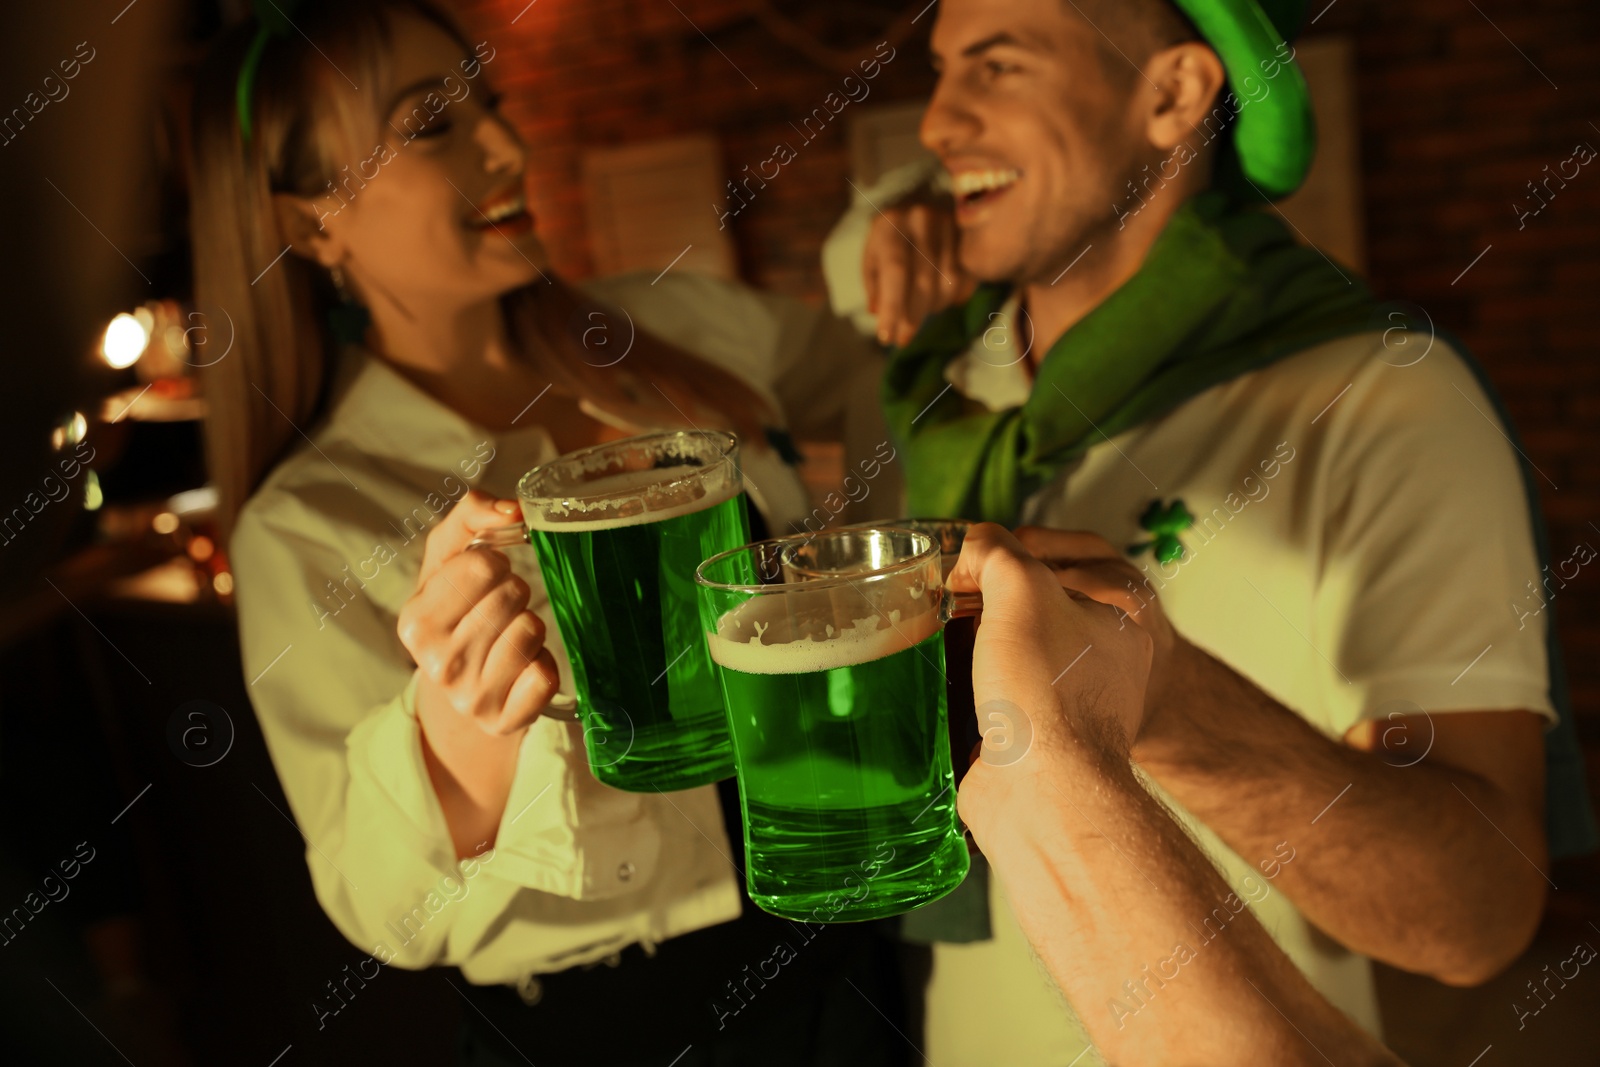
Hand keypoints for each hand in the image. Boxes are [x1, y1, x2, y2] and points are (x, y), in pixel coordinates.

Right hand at [398, 491, 561, 736]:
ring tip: (509, 636)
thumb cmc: (459, 610)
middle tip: (498, 610)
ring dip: (530, 625)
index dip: (494, 563)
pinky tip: (523, 667)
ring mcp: (470, 698)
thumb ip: (471, 514)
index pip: (481, 564)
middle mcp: (438, 663)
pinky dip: (543, 664)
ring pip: (531, 629)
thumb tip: (512, 509)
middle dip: (513, 593)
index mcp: (415, 621)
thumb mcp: (449, 558)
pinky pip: (545, 675)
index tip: (484, 579)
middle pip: (512, 594)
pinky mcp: (504, 721)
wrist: (463, 688)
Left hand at [863, 197, 975, 346]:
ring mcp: (952, 227)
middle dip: (912, 318)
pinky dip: (951, 299)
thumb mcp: (874, 253)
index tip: (888, 338)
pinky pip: (965, 281)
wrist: (926, 195)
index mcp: (891, 225)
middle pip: (924, 283)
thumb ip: (875, 284)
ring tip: (919, 311)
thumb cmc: (893, 234)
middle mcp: (923, 221)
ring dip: (932, 309)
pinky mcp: (971, 237)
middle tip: (903, 338)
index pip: (895, 272)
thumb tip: (879, 315)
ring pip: (947, 286)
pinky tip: (939, 299)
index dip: (893, 308)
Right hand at [949, 524, 1152, 828]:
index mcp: (1115, 626)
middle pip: (1028, 617)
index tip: (965, 568)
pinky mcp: (1026, 747)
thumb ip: (998, 553)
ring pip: (1005, 662)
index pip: (1054, 573)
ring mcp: (1061, 712)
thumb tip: (973, 545)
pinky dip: (964, 697)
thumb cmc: (1046, 695)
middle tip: (946, 603)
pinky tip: (943, 690)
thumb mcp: (1023, 589)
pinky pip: (988, 707)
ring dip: (969, 653)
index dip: (1004, 564)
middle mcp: (1096, 671)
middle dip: (984, 609)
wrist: (1039, 794)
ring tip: (937, 643)